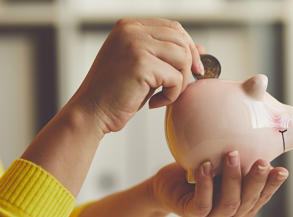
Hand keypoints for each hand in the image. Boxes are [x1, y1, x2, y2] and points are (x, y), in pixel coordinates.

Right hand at [70, 18, 203, 132]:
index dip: (188, 47)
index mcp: (128, 26)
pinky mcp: (141, 64)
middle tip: (180, 87)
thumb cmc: (114, 94)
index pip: (172, 27)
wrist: (90, 113)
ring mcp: (135, 45)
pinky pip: (175, 77)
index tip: (192, 69)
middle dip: (188, 64)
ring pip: (182, 57)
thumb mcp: (143, 68)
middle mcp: (131, 30)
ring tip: (164, 96)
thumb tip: (201, 49)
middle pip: (181, 39)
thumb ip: (166, 55)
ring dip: (180, 82)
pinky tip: (154, 103)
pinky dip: (171, 95)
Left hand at [149, 152, 288, 216]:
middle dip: (256, 181)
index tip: (283, 170)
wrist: (169, 185)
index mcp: (243, 202)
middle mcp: (231, 212)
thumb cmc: (201, 171)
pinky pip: (202, 203)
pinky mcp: (192, 214)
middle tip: (262, 161)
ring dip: (232, 179)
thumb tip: (257, 123)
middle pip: (248, 201)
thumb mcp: (222, 161)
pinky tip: (205, 166)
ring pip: (229, 203)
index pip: (262, 196)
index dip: (273, 185)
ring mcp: (212, 216)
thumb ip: (240, 154)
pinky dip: (205, 185)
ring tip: (231, 155)